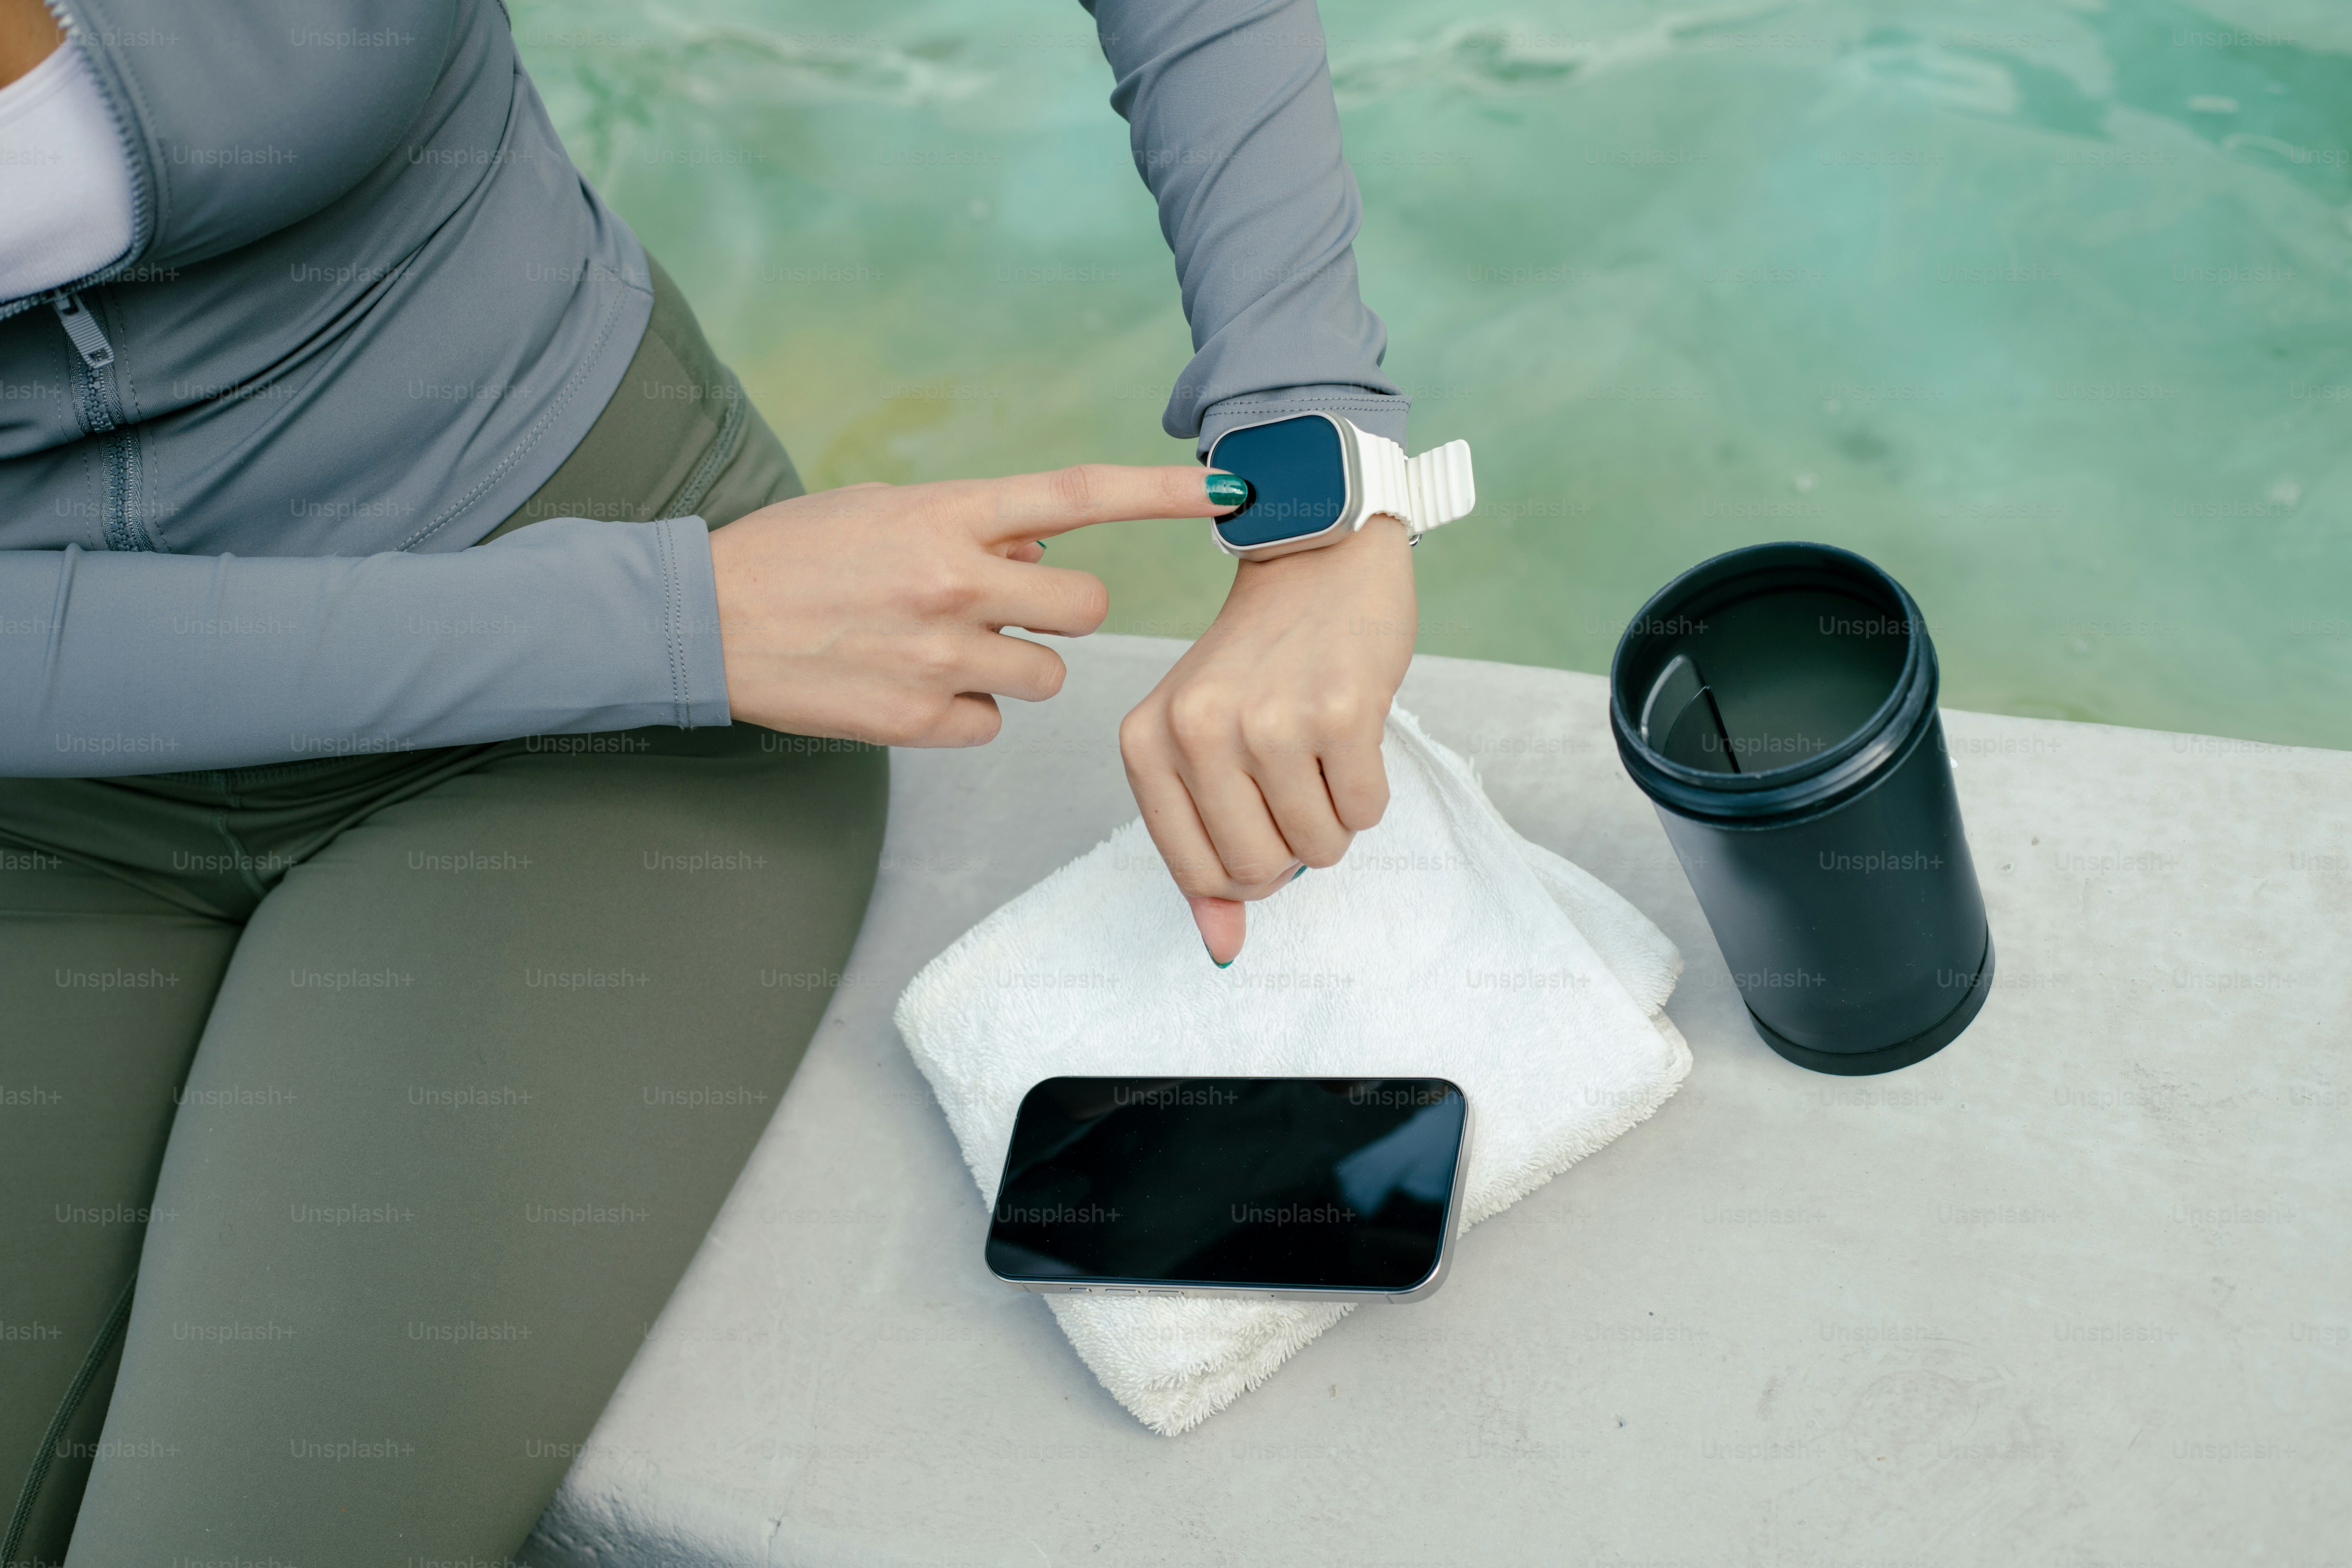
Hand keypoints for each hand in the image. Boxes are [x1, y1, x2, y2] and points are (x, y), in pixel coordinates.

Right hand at [709, 465, 1231, 745]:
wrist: (704, 619)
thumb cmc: (795, 555)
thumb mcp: (886, 510)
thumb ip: (973, 528)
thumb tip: (1041, 554)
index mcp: (948, 517)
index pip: (1082, 496)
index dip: (1166, 492)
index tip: (1231, 488)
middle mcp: (954, 583)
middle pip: (1084, 607)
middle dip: (1062, 611)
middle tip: (1005, 609)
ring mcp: (939, 658)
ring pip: (1046, 675)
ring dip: (1014, 665)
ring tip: (941, 649)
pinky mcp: (918, 721)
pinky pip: (990, 724)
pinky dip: (964, 712)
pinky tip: (910, 688)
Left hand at [1119, 515, 1415, 962]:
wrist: (1316, 556)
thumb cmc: (1259, 657)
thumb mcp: (1204, 743)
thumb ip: (1206, 846)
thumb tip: (1222, 947)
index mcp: (1146, 741)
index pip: (1195, 873)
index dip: (1242, 869)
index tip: (1259, 819)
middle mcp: (1198, 730)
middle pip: (1257, 870)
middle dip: (1290, 850)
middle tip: (1296, 786)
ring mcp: (1270, 719)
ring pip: (1318, 848)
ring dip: (1333, 819)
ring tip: (1321, 754)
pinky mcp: (1341, 710)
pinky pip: (1365, 811)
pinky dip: (1367, 790)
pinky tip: (1350, 733)